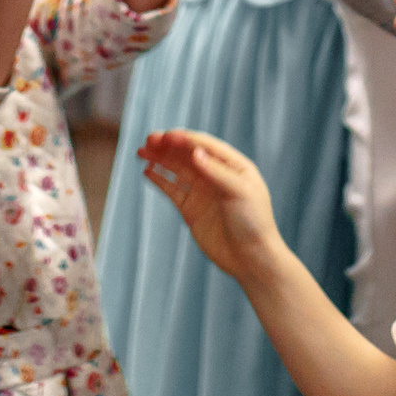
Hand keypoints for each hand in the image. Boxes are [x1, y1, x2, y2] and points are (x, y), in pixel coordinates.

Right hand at [140, 128, 281, 280]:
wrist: (251, 259)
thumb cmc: (253, 222)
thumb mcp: (239, 191)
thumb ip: (216, 172)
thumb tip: (195, 152)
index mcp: (233, 165)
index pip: (205, 145)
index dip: (185, 139)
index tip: (167, 136)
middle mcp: (216, 175)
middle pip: (187, 154)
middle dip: (168, 146)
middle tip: (149, 140)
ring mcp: (203, 192)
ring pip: (177, 170)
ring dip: (160, 159)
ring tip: (142, 151)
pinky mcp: (191, 210)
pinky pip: (172, 189)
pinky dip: (159, 179)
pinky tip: (147, 171)